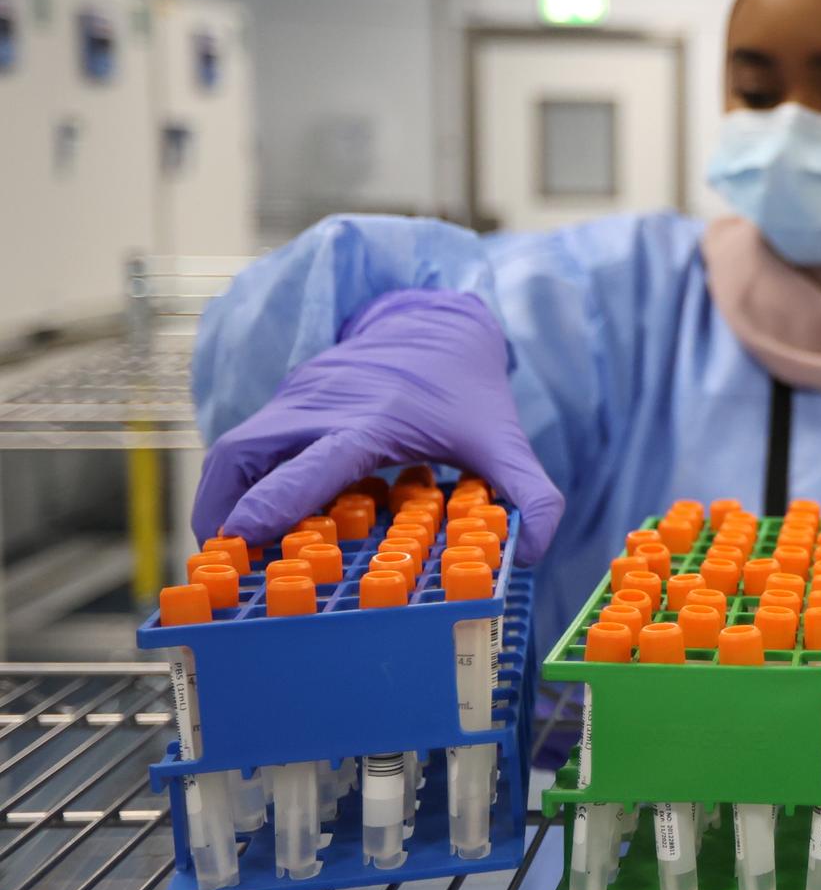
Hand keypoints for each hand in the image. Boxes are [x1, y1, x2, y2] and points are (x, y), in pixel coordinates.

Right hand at [192, 289, 564, 560]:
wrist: (438, 324)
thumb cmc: (467, 391)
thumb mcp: (505, 440)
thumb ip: (531, 495)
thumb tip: (533, 555)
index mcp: (374, 419)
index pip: (317, 461)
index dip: (278, 499)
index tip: (244, 537)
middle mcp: (324, 406)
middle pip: (249, 452)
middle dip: (223, 507)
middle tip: (218, 565)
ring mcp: (297, 399)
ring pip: (235, 449)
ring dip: (219, 498)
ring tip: (223, 552)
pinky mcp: (285, 400)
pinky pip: (244, 445)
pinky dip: (233, 483)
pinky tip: (242, 522)